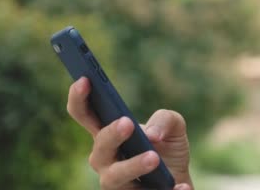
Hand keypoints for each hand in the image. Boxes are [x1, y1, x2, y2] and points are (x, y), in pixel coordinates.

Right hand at [67, 77, 192, 189]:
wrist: (179, 181)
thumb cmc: (167, 150)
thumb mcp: (174, 127)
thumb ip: (166, 119)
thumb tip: (151, 135)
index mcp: (108, 135)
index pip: (84, 114)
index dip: (79, 98)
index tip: (84, 80)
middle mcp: (105, 160)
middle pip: (99, 149)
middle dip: (111, 135)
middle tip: (127, 123)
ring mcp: (117, 184)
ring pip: (114, 178)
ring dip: (133, 165)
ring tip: (153, 157)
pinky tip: (180, 187)